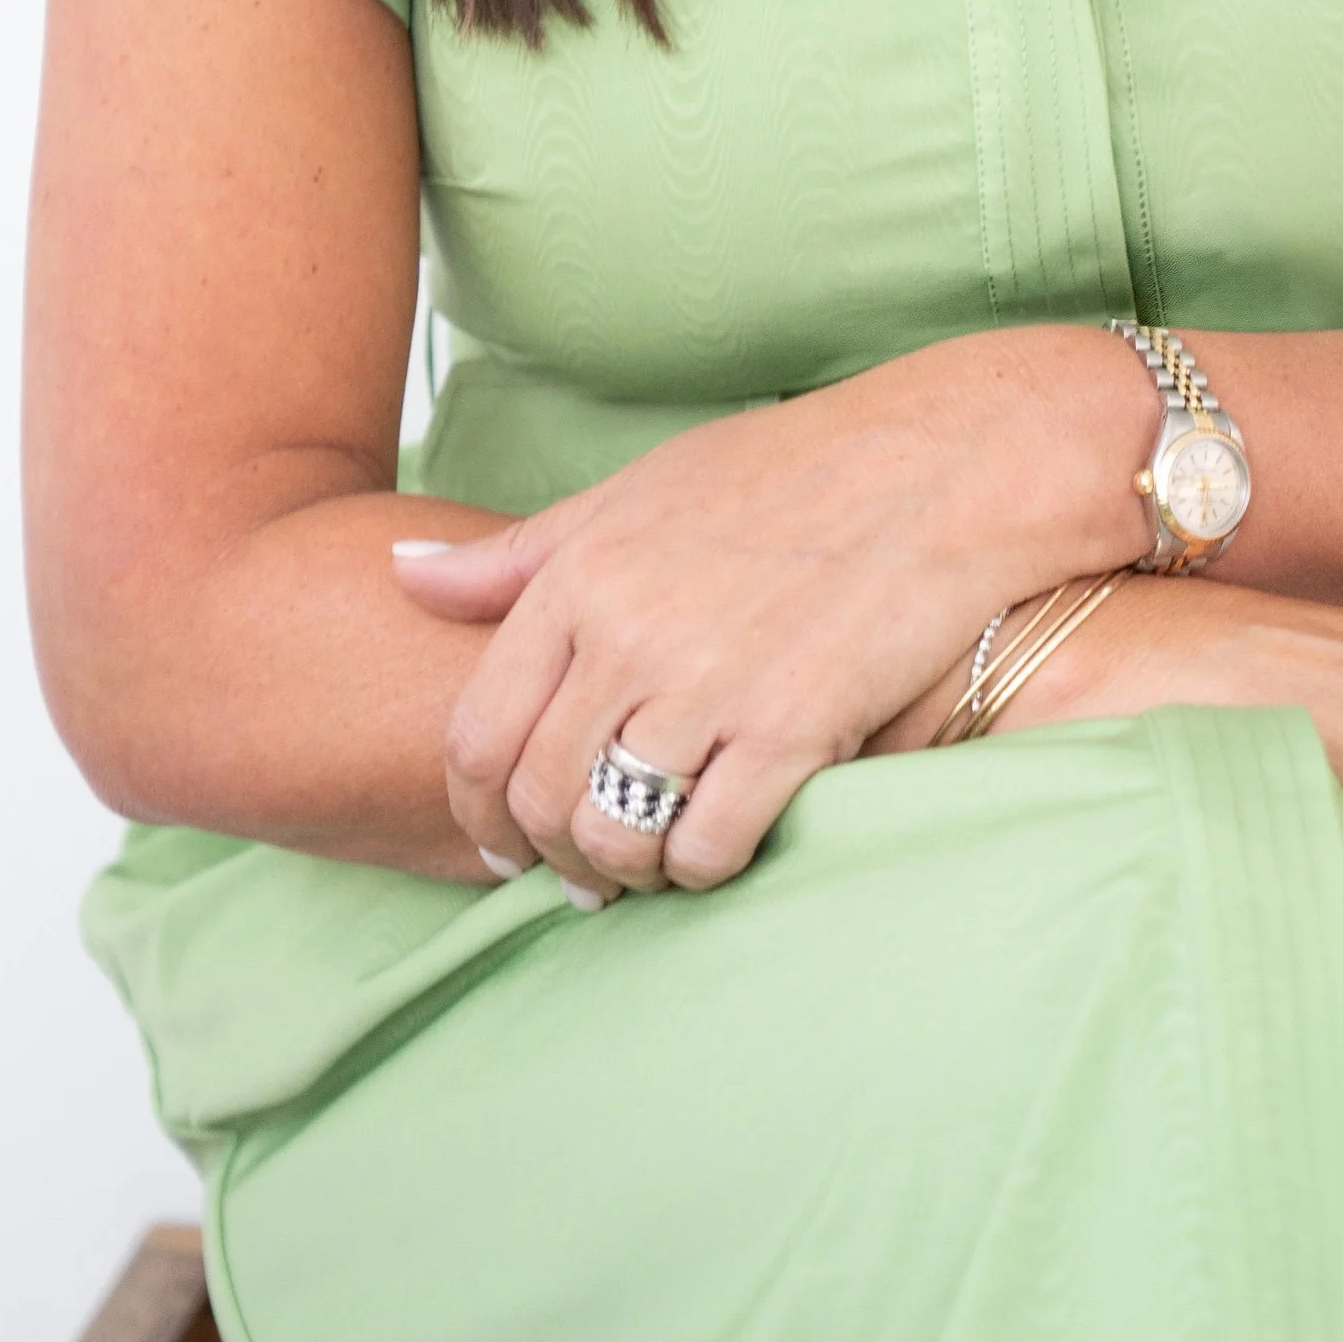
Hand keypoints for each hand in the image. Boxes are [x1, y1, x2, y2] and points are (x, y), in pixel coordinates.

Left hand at [390, 328, 1153, 896]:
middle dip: (542, 856)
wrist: (940, 467)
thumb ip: (520, 552)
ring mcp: (707, 686)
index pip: (477, 733)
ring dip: (620, 874)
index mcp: (580, 575)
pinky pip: (707, 847)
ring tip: (643, 870)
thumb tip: (402, 572)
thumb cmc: (791, 470)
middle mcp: (628, 634)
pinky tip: (714, 851)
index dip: (474, 809)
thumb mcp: (639, 488)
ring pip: (613, 837)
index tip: (496, 839)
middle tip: (573, 873)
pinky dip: (698, 871)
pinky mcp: (790, 729)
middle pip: (537, 799)